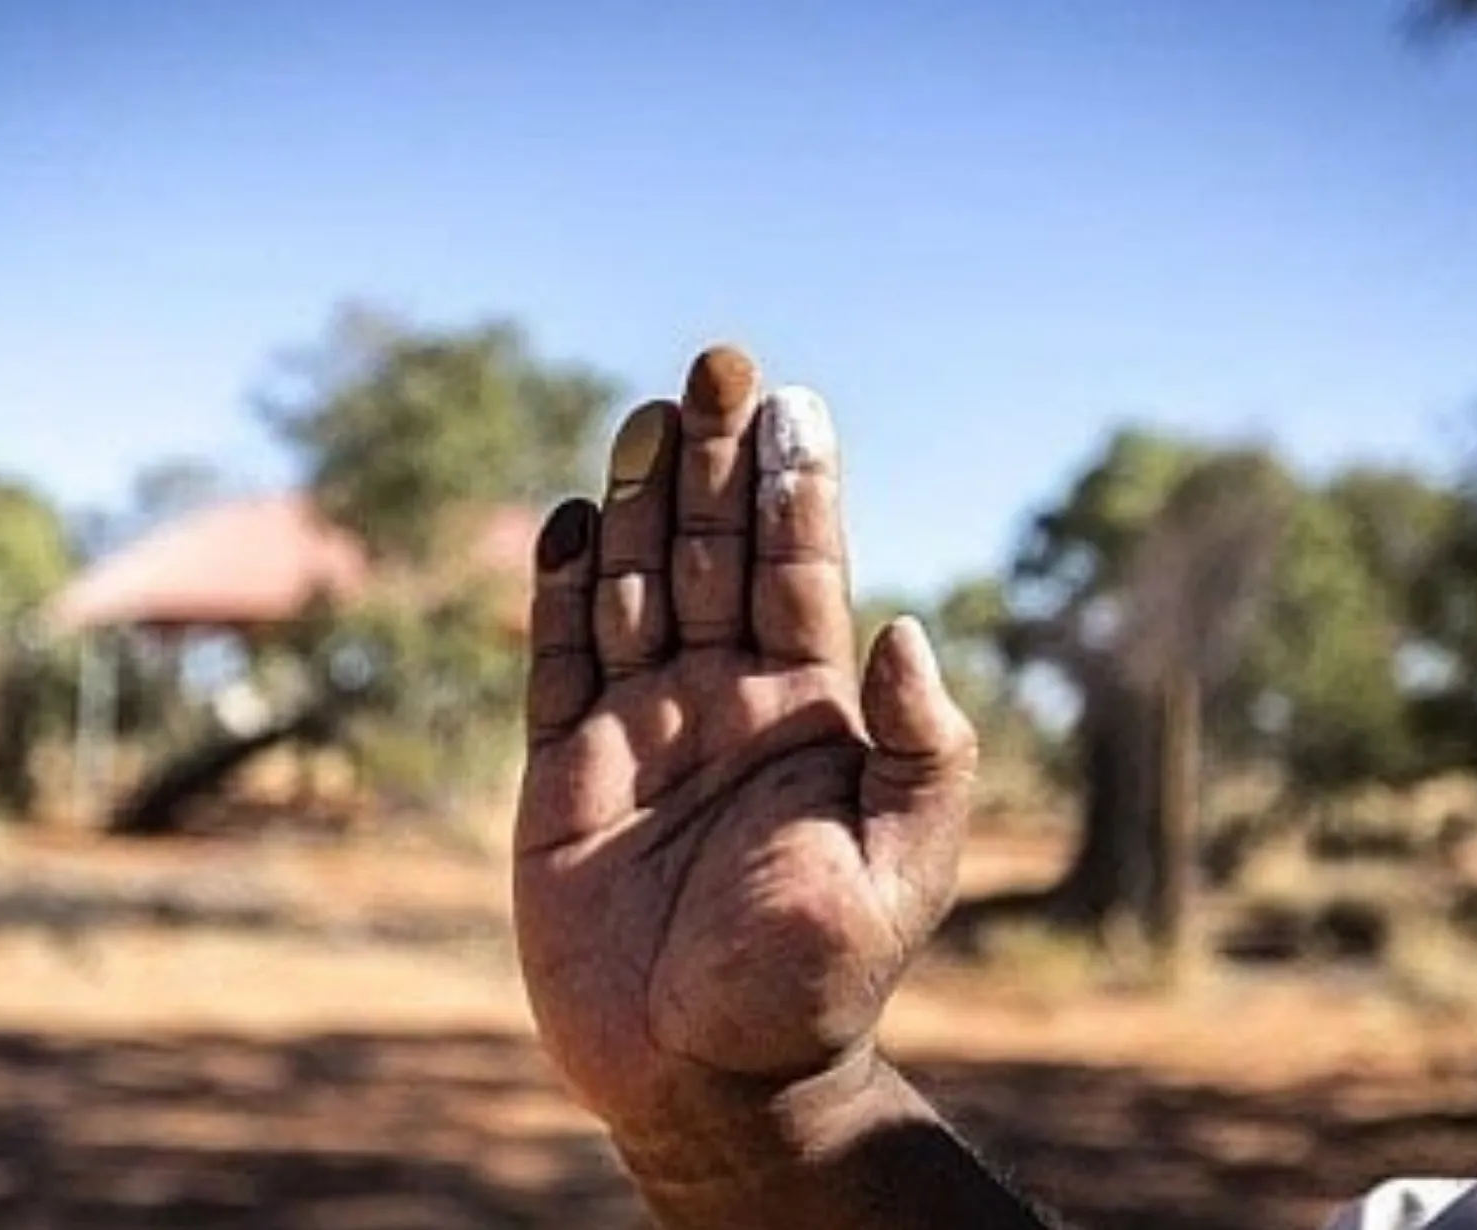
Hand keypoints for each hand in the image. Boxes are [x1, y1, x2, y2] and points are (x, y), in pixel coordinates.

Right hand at [513, 345, 977, 1173]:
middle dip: (717, 463)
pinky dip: (560, 594)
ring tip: (650, 415)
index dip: (797, 488)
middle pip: (715, 555)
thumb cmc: (811, 984)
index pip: (799, 573)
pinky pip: (556, 665)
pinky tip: (575, 522)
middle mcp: (724, 706)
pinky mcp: (563, 774)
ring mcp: (640, 733)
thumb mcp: (900, 869)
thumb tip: (912, 628)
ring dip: (642, 503)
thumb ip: (920, 749)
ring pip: (636, 589)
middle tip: (719, 364)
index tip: (795, 403)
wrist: (706, 1078)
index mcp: (808, 718)